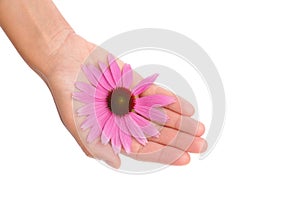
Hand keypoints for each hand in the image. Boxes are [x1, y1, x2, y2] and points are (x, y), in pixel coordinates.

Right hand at [45, 33, 206, 167]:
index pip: (144, 149)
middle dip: (179, 140)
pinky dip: (172, 101)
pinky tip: (188, 108)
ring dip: (181, 122)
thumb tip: (116, 163)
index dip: (165, 154)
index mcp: (113, 133)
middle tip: (201, 145)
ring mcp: (132, 102)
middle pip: (157, 134)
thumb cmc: (66, 92)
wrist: (66, 58)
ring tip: (200, 129)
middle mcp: (125, 120)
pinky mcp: (135, 84)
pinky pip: (156, 94)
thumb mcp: (75, 123)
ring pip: (161, 115)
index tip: (185, 158)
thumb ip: (95, 144)